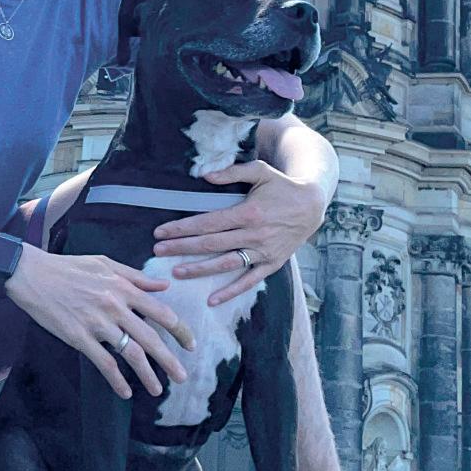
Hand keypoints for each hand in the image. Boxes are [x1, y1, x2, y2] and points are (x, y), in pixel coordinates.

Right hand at [8, 245, 194, 399]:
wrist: (33, 274)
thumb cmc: (69, 267)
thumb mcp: (105, 264)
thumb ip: (136, 277)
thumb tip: (163, 287)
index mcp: (123, 287)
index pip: (161, 312)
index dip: (179, 331)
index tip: (189, 346)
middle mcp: (115, 306)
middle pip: (151, 338)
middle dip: (169, 360)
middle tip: (182, 377)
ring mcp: (97, 323)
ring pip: (130, 354)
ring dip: (147, 375)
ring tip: (157, 390)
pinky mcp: (78, 337)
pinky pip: (103, 363)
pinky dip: (116, 380)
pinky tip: (125, 392)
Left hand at [152, 159, 326, 304]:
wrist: (312, 205)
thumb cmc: (282, 186)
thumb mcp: (260, 170)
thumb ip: (232, 172)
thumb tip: (204, 175)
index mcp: (248, 212)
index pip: (208, 223)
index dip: (183, 228)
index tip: (161, 232)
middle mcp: (255, 234)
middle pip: (212, 244)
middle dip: (182, 248)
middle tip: (158, 252)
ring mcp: (264, 252)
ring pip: (227, 264)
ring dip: (200, 270)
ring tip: (177, 273)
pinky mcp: (272, 263)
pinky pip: (249, 281)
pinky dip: (231, 292)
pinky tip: (212, 300)